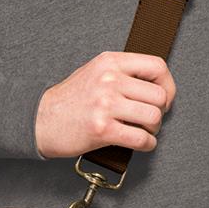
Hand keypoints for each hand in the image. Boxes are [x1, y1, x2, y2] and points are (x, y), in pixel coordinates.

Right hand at [35, 51, 175, 157]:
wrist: (40, 120)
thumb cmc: (69, 101)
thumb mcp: (95, 73)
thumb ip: (122, 73)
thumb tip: (154, 85)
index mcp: (110, 62)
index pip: (157, 66)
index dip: (168, 85)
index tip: (164, 98)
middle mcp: (109, 80)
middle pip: (159, 96)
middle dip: (160, 112)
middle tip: (151, 120)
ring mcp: (106, 105)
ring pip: (153, 117)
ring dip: (154, 130)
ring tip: (144, 132)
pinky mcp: (102, 130)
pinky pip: (140, 139)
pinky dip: (147, 145)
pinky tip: (141, 144)